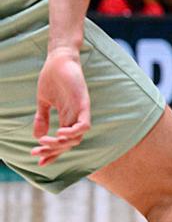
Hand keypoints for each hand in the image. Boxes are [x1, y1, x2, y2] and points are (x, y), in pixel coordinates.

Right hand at [32, 48, 90, 166]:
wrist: (58, 59)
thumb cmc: (53, 78)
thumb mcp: (44, 102)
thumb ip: (42, 118)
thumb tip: (38, 136)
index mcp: (67, 117)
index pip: (63, 142)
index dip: (52, 154)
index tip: (39, 162)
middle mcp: (75, 117)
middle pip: (69, 143)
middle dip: (52, 151)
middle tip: (36, 152)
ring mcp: (80, 110)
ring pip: (77, 137)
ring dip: (60, 144)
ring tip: (45, 142)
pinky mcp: (83, 103)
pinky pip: (84, 124)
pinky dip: (74, 132)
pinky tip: (60, 133)